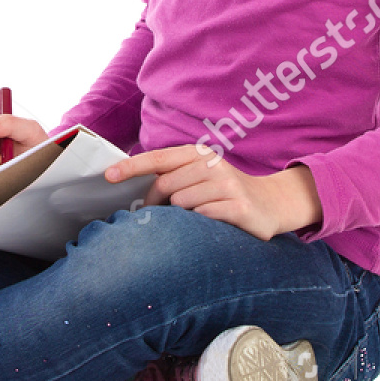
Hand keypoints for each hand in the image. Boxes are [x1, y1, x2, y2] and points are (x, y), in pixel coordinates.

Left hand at [104, 143, 322, 240]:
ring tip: (193, 221)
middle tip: (160, 216)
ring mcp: (227, 185)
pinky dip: (198, 224)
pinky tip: (208, 226)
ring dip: (179, 217)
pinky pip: (203, 217)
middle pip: (165, 185)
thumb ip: (174, 177)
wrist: (271, 203)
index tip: (108, 175)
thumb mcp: (201, 176)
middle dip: (155, 204)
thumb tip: (137, 191)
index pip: (158, 158)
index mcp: (199, 154)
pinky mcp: (238, 207)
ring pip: (182, 203)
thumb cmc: (225, 192)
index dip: (131, 166)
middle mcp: (213, 165)